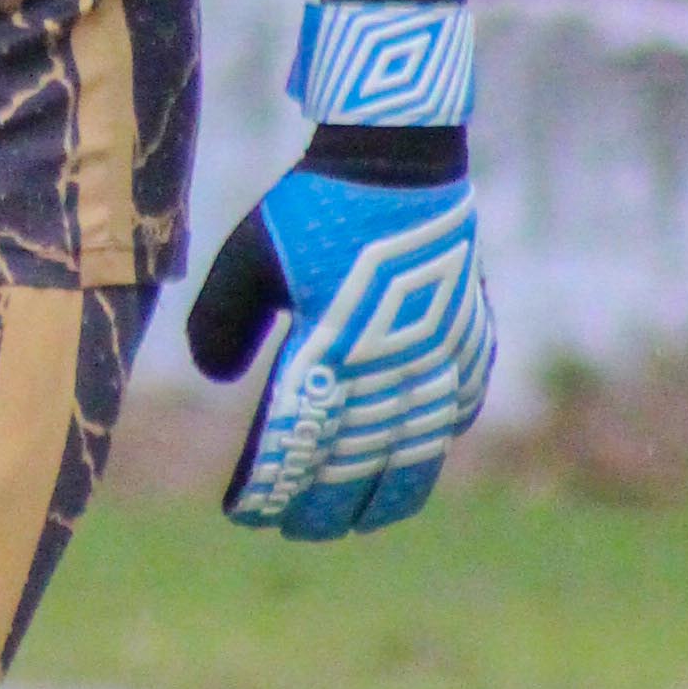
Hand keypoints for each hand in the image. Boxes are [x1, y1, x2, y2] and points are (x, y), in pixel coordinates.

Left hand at [187, 0, 493, 541]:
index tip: (245, 515)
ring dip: (383, 493)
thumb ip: (222, 323)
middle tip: (294, 529)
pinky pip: (457, 405)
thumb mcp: (247, 258)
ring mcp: (437, 357)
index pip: (296, 447)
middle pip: (355, 464)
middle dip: (321, 507)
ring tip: (359, 521)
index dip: (270, 488)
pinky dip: (437, 438)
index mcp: (330, 352)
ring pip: (414, 450)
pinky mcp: (468, 336)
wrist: (399, 159)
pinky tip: (420, 451)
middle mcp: (388, 367)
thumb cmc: (313, 207)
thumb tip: (219, 382)